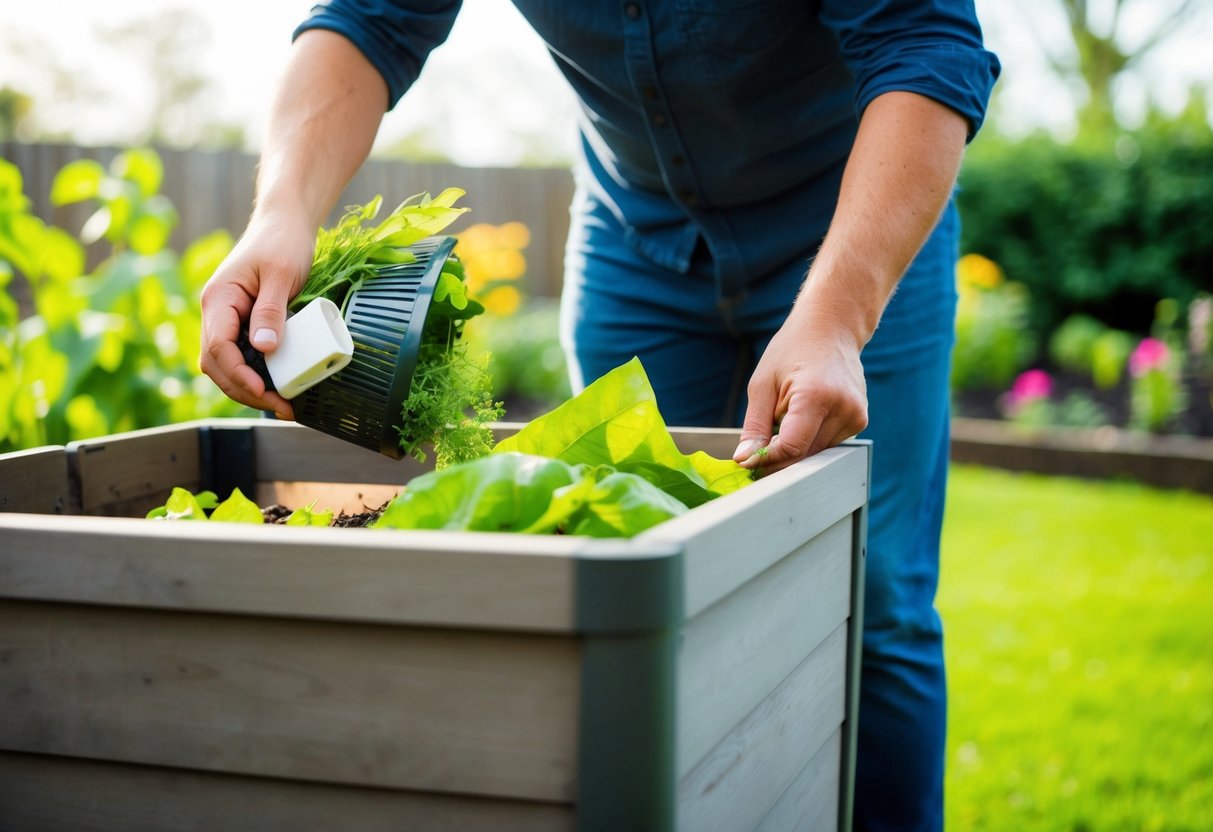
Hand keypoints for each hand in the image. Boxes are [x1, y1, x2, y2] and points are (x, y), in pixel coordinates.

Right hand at [199, 213, 315, 418]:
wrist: (286, 222)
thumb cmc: (283, 242)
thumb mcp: (282, 276)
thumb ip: (271, 311)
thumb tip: (264, 350)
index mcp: (219, 300)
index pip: (218, 348)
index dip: (240, 375)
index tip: (265, 393)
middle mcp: (216, 312)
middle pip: (217, 364)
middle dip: (245, 390)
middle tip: (281, 406)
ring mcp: (227, 318)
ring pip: (225, 364)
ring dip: (248, 387)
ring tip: (281, 403)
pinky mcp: (242, 322)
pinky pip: (240, 354)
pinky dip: (254, 374)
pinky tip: (276, 385)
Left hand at [733, 317, 868, 473]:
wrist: (831, 328)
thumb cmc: (792, 350)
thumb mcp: (763, 384)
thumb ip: (755, 426)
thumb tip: (746, 459)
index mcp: (817, 396)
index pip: (791, 448)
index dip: (767, 459)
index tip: (748, 461)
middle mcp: (843, 409)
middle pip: (804, 455)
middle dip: (778, 455)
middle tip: (758, 443)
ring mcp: (856, 416)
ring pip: (815, 453)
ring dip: (795, 445)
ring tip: (787, 414)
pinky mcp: (860, 421)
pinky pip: (827, 443)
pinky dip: (810, 437)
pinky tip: (805, 414)